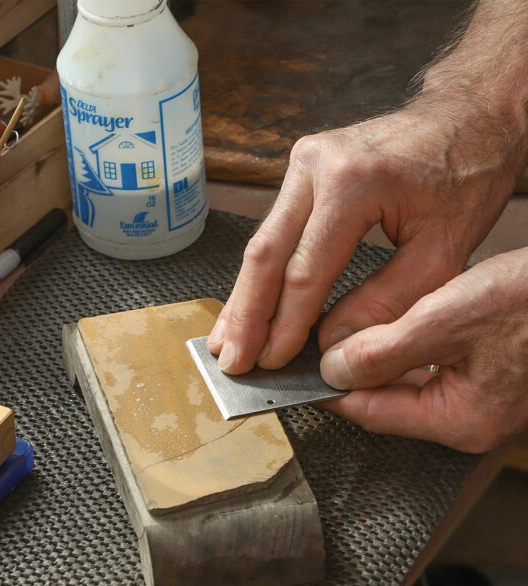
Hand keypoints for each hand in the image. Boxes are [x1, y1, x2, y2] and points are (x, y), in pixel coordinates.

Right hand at [207, 100, 524, 374]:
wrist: (468, 115)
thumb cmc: (466, 174)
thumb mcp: (443, 250)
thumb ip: (387, 301)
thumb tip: (334, 343)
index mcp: (354, 183)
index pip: (306, 271)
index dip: (286, 324)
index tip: (271, 361)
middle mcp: (316, 166)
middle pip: (266, 255)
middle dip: (247, 315)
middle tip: (232, 361)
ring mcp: (302, 164)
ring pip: (260, 243)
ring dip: (244, 297)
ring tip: (226, 341)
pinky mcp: (300, 170)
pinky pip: (274, 230)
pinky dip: (261, 274)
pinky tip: (245, 304)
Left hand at [318, 248, 527, 452]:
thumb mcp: (452, 319)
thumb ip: (387, 349)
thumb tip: (334, 368)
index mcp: (459, 418)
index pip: (369, 411)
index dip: (328, 389)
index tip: (295, 373)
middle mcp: (468, 417)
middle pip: (385, 399)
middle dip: (350, 371)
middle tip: (313, 346)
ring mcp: (480, 397)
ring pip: (405, 381)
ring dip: (376, 356)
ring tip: (343, 331)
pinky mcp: (488, 373)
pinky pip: (430, 365)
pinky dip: (405, 346)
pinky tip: (390, 324)